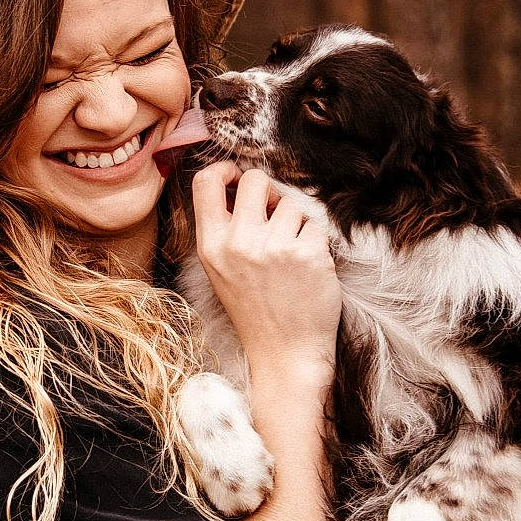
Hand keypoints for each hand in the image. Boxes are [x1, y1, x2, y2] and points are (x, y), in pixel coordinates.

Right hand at [191, 160, 340, 389]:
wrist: (285, 352)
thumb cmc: (255, 309)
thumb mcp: (221, 270)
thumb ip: (224, 229)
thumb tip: (240, 183)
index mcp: (211, 246)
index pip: (205, 182)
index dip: (225, 169)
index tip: (239, 177)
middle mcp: (239, 243)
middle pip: (256, 179)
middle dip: (270, 192)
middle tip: (274, 217)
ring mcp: (274, 248)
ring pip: (292, 204)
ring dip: (295, 224)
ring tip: (289, 257)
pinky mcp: (308, 254)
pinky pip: (315, 226)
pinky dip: (315, 243)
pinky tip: (307, 269)